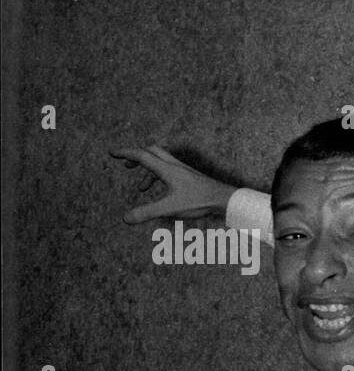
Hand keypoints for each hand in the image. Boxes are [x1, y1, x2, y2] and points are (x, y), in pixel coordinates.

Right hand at [110, 145, 236, 224]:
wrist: (224, 199)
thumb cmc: (199, 202)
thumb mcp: (170, 208)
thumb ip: (147, 213)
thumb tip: (125, 219)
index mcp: (166, 169)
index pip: (141, 156)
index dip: (125, 153)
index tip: (111, 153)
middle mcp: (174, 166)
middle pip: (151, 152)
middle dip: (136, 157)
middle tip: (126, 166)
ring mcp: (184, 171)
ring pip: (161, 162)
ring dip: (148, 171)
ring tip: (142, 189)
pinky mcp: (191, 178)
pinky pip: (171, 171)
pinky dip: (161, 178)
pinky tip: (164, 194)